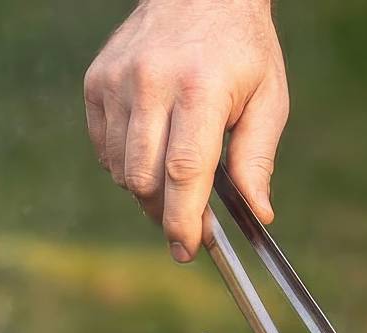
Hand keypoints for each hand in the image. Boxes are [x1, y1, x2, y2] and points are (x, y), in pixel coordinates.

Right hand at [84, 0, 288, 260]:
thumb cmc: (241, 49)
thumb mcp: (269, 98)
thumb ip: (257, 158)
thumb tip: (258, 213)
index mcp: (200, 88)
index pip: (184, 172)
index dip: (184, 219)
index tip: (189, 249)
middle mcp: (152, 82)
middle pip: (146, 178)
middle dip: (165, 215)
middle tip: (189, 228)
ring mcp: (118, 80)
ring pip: (122, 169)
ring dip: (147, 193)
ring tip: (175, 188)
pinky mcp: (97, 80)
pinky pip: (105, 148)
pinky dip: (125, 166)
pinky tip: (152, 157)